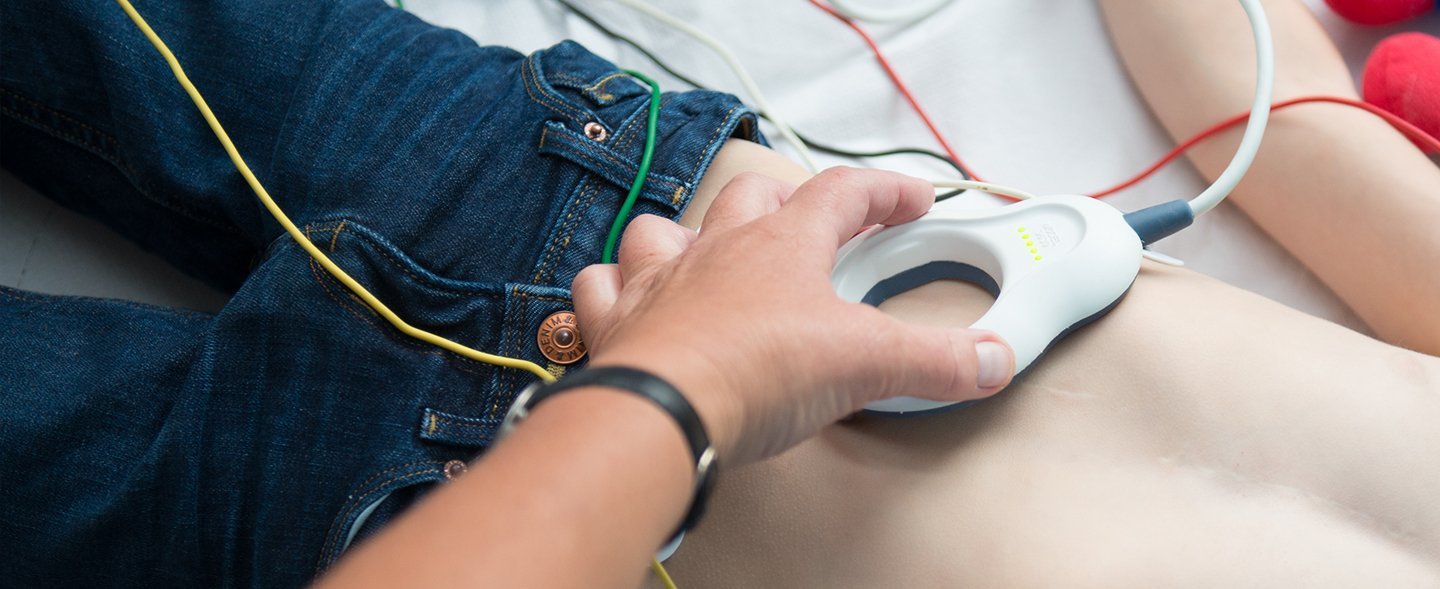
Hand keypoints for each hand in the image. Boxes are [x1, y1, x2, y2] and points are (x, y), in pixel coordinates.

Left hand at [572, 167, 1014, 463]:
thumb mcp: (868, 365)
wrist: (665, 411)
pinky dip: (614, 288)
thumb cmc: (759, 371)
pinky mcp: (617, 324)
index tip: (912, 199)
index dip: (884, 191)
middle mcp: (716, 250)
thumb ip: (936, 361)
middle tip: (811, 223)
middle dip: (787, 203)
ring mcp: (659, 282)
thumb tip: (993, 360)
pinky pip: (602, 287)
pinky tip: (629, 298)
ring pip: (665, 228)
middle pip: (753, 199)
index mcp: (783, 245)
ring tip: (709, 253)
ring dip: (689, 234)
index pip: (843, 193)